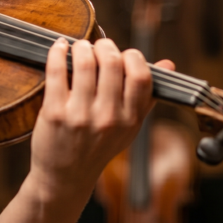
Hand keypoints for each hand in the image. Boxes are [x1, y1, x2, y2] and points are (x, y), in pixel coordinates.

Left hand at [24, 38, 174, 199]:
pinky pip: (57, 71)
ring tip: (79, 47)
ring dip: (81, 47)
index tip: (123, 55)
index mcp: (130, 120)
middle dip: (105, 46)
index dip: (133, 57)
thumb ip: (147, 96)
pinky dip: (57, 52)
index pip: (141, 76)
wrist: (65, 176)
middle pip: (112, 63)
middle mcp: (108, 118)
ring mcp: (80, 115)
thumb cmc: (98, 147)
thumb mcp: (129, 128)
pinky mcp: (54, 112)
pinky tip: (59, 48)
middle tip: (98, 46)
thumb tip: (168, 64)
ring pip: (84, 62)